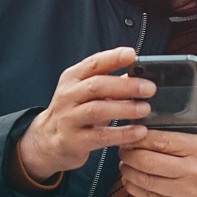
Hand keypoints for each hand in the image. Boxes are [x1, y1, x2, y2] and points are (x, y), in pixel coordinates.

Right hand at [16, 46, 151, 181]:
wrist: (47, 141)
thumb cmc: (75, 112)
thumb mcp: (88, 92)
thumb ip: (111, 82)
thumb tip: (140, 74)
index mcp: (73, 79)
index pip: (93, 64)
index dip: (113, 58)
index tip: (132, 55)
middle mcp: (68, 96)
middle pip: (96, 86)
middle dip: (125, 86)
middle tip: (149, 88)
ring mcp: (68, 119)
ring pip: (96, 110)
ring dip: (124, 108)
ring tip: (145, 109)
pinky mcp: (73, 141)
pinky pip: (101, 136)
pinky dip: (123, 133)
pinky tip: (139, 131)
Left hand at [116, 92, 196, 196]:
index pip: (161, 140)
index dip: (139, 136)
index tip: (132, 133)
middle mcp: (194, 171)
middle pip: (147, 159)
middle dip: (128, 152)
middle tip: (124, 148)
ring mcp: (186, 192)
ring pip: (143, 179)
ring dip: (128, 170)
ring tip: (126, 163)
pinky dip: (134, 187)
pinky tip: (132, 180)